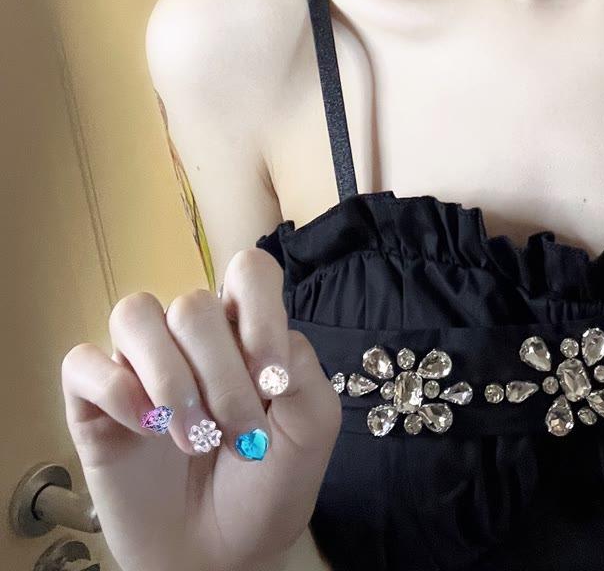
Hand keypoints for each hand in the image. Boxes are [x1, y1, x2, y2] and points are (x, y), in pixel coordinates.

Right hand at [61, 248, 341, 570]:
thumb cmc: (265, 486)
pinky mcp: (92, 404)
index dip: (259, 311)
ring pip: (134, 314)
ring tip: (192, 438)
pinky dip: (116, 390)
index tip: (272, 381)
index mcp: (243, 330)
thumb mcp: (310, 429)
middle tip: (238, 437)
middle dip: (222, 377)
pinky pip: (83, 362)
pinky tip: (146, 430)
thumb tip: (269, 344)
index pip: (247, 272)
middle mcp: (189, 337)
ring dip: (170, 379)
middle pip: (193, 305)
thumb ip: (303, 372)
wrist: (220, 558)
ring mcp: (138, 366)